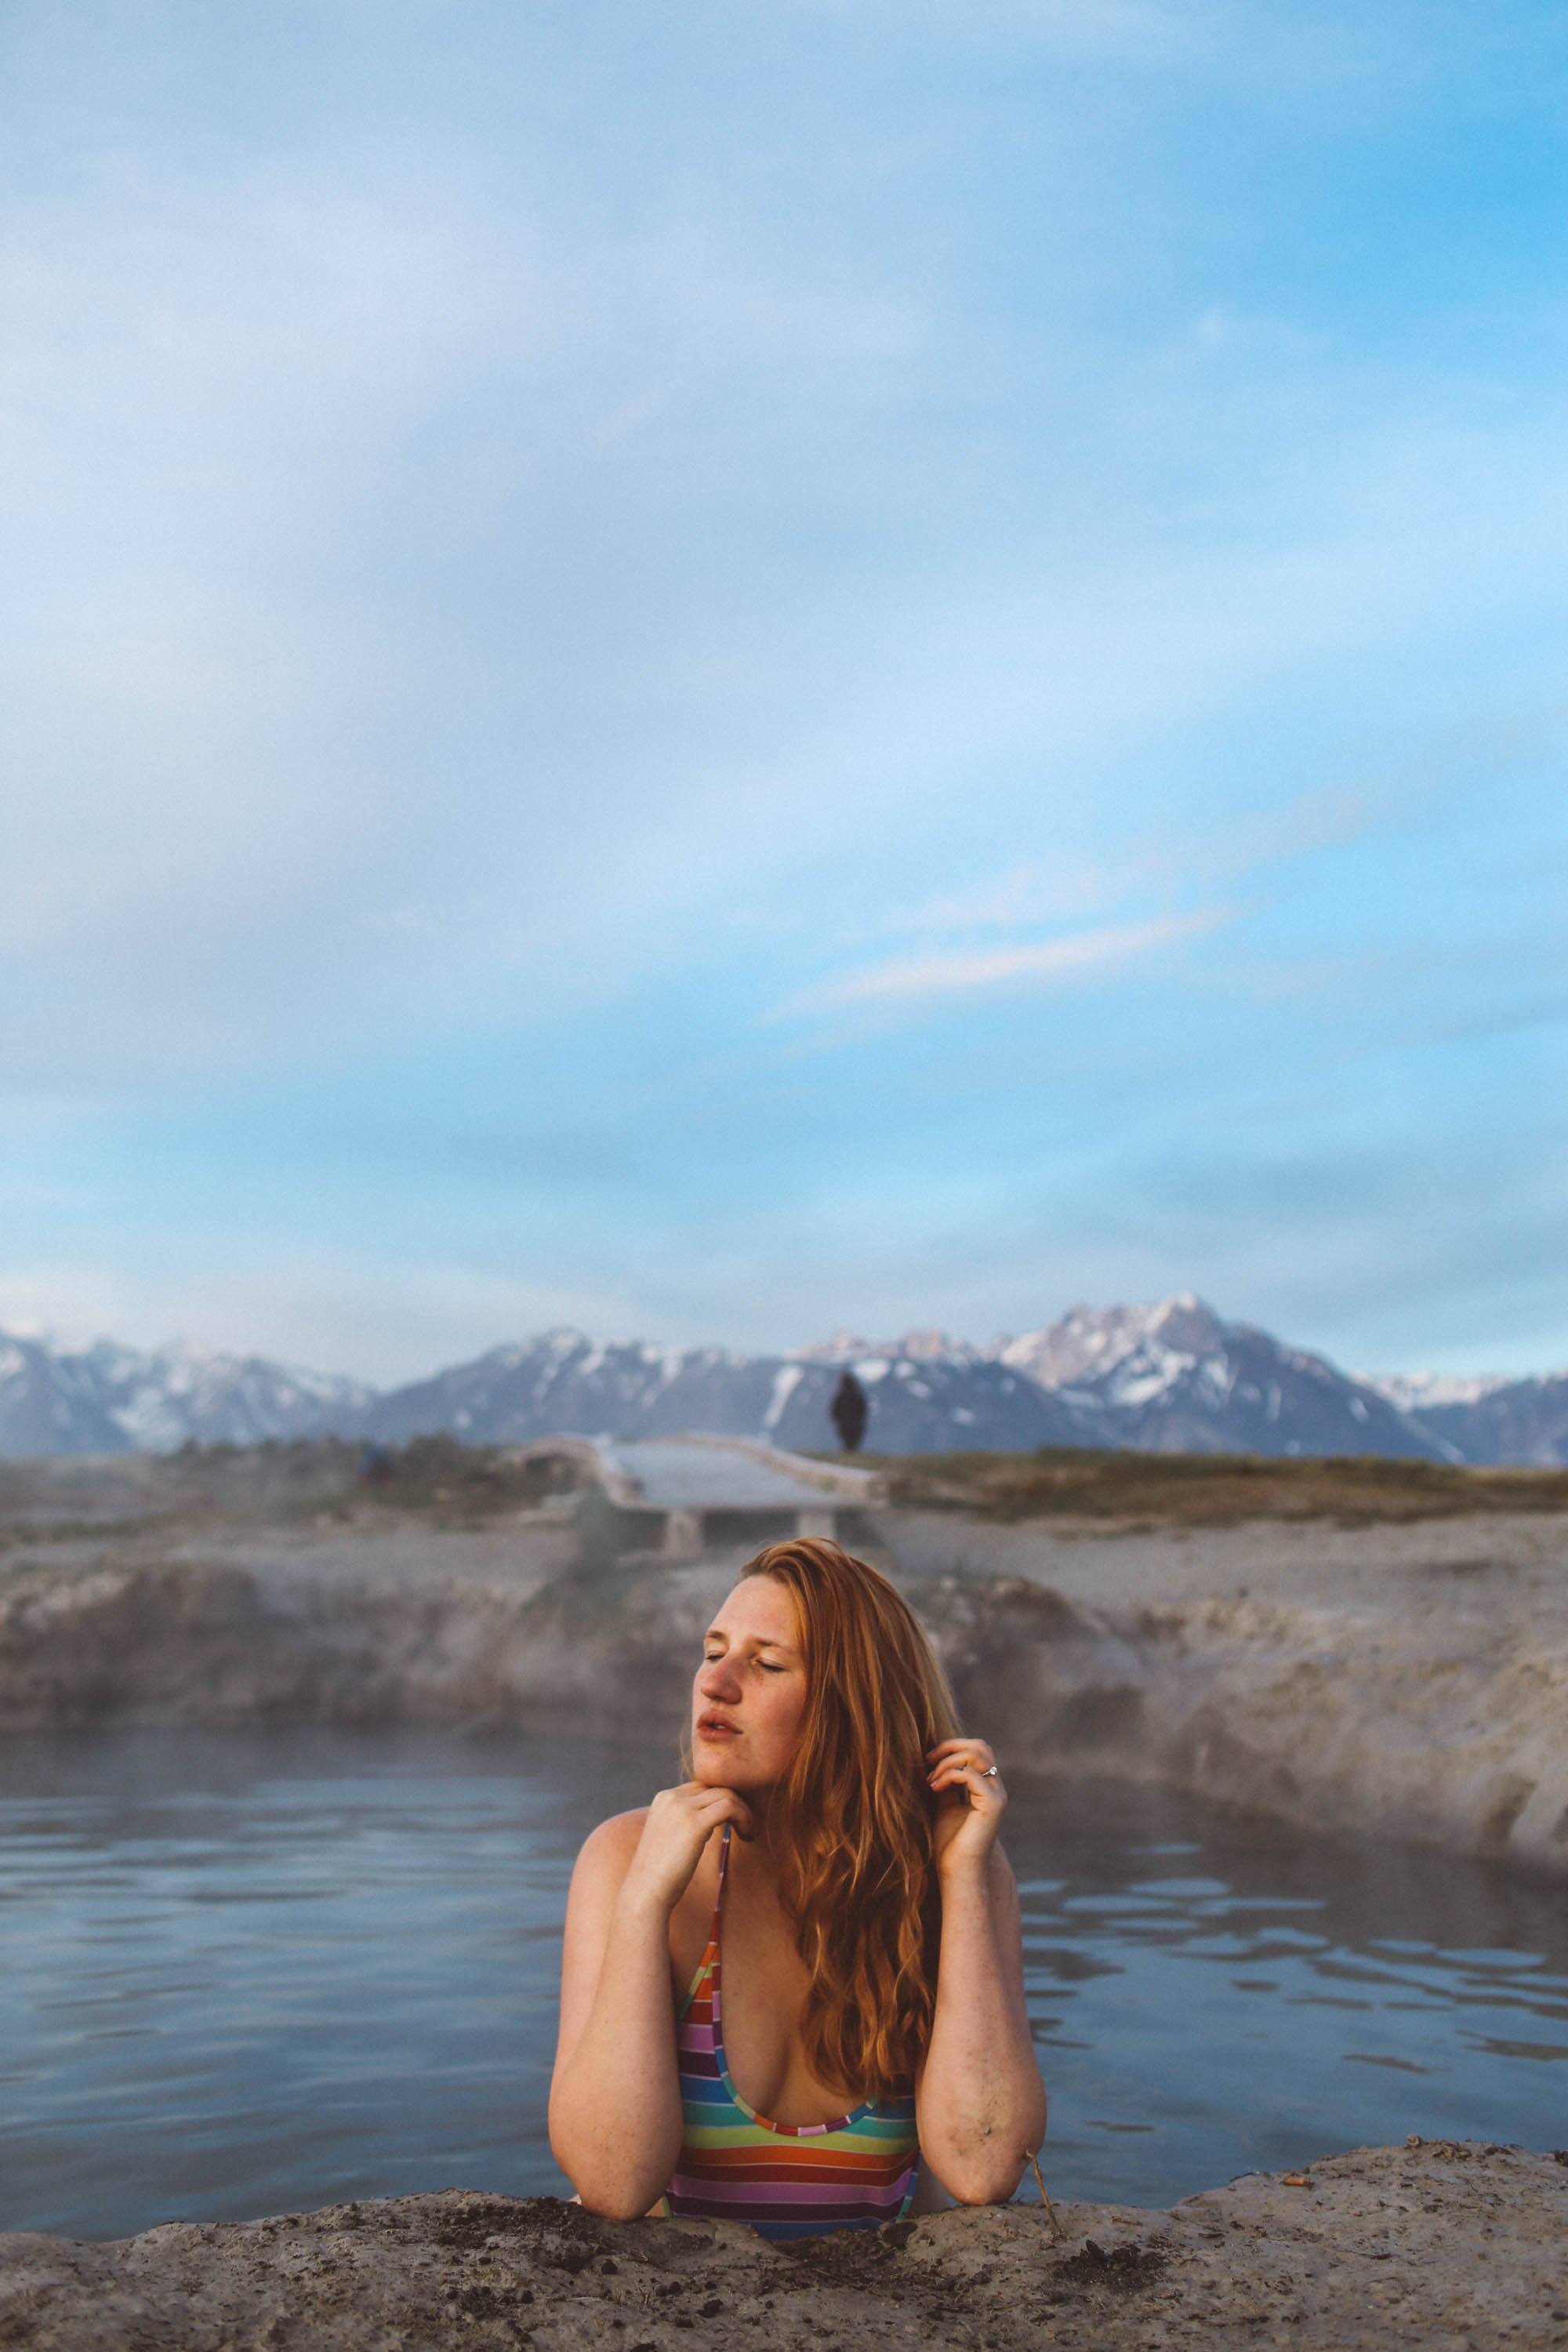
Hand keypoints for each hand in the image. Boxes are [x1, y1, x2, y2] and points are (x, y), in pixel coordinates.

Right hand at [619, 1780, 755, 1916]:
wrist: (645, 1892)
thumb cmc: (660, 1874)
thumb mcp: (669, 1838)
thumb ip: (685, 1822)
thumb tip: (712, 1821)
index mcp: (664, 1799)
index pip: (703, 1787)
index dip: (722, 1801)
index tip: (733, 1821)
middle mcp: (672, 1797)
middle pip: (716, 1786)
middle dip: (737, 1803)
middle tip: (746, 1827)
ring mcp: (682, 1808)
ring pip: (727, 1794)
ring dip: (744, 1811)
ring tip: (748, 1833)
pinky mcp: (694, 1824)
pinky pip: (730, 1807)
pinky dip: (744, 1818)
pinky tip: (747, 1836)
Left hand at [926, 1737, 1005, 1877]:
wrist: (957, 1869)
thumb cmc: (950, 1842)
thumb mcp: (946, 1803)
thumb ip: (948, 1782)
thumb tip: (938, 1759)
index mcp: (987, 1786)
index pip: (977, 1749)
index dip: (952, 1747)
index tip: (928, 1759)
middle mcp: (996, 1788)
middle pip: (981, 1746)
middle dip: (951, 1746)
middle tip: (929, 1759)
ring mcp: (997, 1795)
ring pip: (977, 1755)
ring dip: (948, 1761)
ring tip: (931, 1779)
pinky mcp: (993, 1805)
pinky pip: (970, 1774)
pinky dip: (949, 1775)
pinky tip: (935, 1788)